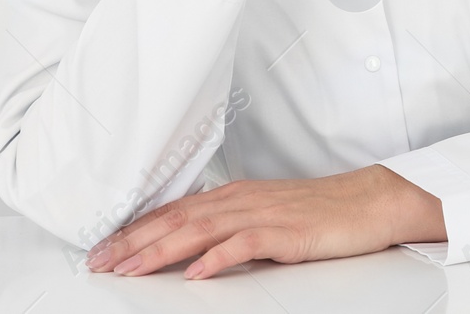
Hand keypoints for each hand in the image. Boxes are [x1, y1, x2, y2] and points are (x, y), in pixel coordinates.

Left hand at [83, 165, 445, 278]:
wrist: (370, 201)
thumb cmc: (322, 212)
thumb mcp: (267, 215)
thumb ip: (230, 226)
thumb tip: (191, 248)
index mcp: (235, 196)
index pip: (174, 212)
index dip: (135, 230)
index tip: (104, 249)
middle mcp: (243, 200)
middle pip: (177, 219)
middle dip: (134, 241)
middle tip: (100, 262)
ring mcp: (264, 214)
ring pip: (201, 230)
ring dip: (161, 250)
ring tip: (131, 269)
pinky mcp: (288, 232)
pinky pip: (246, 244)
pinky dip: (217, 257)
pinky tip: (196, 273)